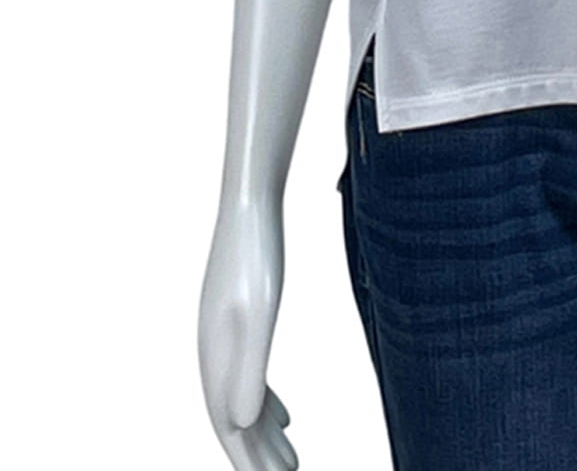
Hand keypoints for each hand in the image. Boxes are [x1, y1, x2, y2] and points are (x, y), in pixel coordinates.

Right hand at [199, 193, 297, 468]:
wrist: (250, 202)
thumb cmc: (256, 255)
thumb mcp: (258, 313)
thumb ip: (248, 368)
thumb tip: (239, 426)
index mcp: (216, 356)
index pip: (229, 427)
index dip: (249, 461)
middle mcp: (214, 352)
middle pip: (235, 420)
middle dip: (260, 456)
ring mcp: (224, 336)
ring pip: (243, 401)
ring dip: (266, 434)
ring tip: (292, 461)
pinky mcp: (239, 320)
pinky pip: (249, 376)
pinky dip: (267, 403)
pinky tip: (286, 414)